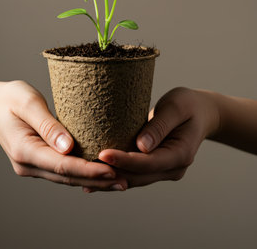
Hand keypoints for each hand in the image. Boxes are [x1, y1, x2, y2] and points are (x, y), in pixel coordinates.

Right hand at [0, 80, 126, 189]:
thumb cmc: (10, 98)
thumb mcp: (28, 103)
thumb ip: (48, 125)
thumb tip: (69, 147)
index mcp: (24, 150)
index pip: (62, 165)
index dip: (88, 170)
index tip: (112, 170)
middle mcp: (27, 164)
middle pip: (67, 177)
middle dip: (96, 180)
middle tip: (125, 181)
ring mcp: (31, 165)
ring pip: (65, 178)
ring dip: (91, 180)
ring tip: (119, 180)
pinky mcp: (37, 161)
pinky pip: (61, 171)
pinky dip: (81, 173)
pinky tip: (98, 172)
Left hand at [85, 87, 219, 191]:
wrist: (201, 112)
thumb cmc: (188, 104)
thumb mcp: (176, 107)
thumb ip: (159, 126)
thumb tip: (141, 146)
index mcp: (180, 154)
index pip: (147, 162)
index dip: (124, 160)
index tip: (102, 154)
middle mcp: (173, 168)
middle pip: (138, 176)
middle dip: (111, 173)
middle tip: (84, 167)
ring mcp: (165, 170)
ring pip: (134, 179)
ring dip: (110, 178)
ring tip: (82, 176)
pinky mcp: (155, 167)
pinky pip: (134, 173)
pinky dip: (115, 173)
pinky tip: (93, 176)